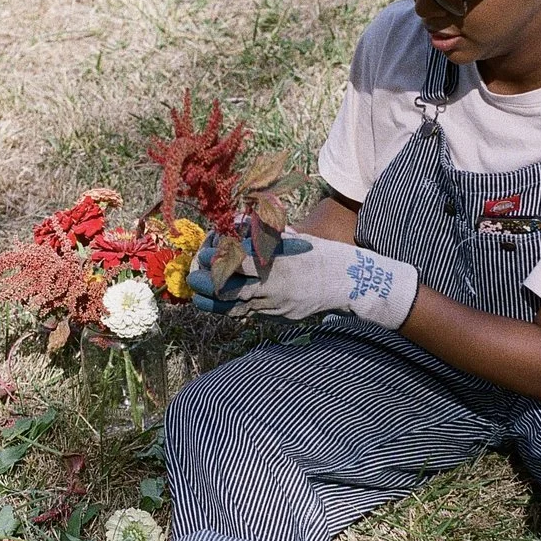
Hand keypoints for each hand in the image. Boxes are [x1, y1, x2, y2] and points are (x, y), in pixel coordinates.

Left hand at [188, 231, 417, 330]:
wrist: (346, 282)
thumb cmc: (318, 254)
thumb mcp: (291, 237)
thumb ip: (262, 232)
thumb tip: (234, 222)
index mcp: (274, 263)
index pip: (234, 262)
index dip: (213, 259)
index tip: (204, 253)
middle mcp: (271, 288)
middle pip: (227, 290)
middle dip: (205, 284)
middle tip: (194, 277)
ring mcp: (274, 307)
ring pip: (233, 309)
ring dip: (212, 302)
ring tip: (198, 296)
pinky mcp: (278, 319)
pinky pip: (249, 315)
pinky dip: (232, 308)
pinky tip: (222, 302)